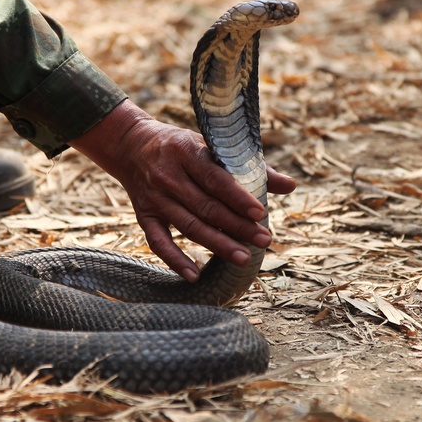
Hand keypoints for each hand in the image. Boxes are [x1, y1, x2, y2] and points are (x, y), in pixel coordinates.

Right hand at [71, 100, 295, 280]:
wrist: (131, 145)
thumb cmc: (181, 147)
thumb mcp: (210, 145)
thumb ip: (249, 166)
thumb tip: (290, 185)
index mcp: (186, 152)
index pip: (215, 179)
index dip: (237, 198)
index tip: (260, 214)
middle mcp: (168, 176)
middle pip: (205, 207)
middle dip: (236, 226)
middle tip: (264, 241)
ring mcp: (154, 198)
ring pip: (188, 226)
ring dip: (216, 244)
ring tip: (243, 259)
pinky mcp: (144, 215)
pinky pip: (158, 242)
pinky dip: (175, 260)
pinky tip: (194, 275)